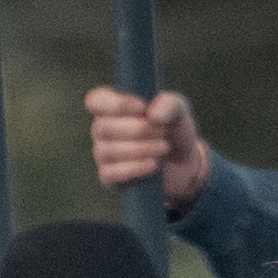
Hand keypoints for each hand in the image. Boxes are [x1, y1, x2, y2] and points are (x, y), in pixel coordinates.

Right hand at [84, 86, 210, 213]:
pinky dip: (134, 168)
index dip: (116, 104)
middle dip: (137, 129)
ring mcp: (102, 154)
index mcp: (112, 106)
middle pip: (103, 127)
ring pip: (108, 151)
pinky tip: (153, 165)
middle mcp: (102, 129)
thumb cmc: (173, 131)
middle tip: (163, 131)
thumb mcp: (178, 111)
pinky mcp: (108, 177)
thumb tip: (153, 116)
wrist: (182, 165)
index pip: (95, 101)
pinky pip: (111, 173)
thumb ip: (170, 104)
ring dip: (140, 148)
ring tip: (164, 147)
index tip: (142, 108)